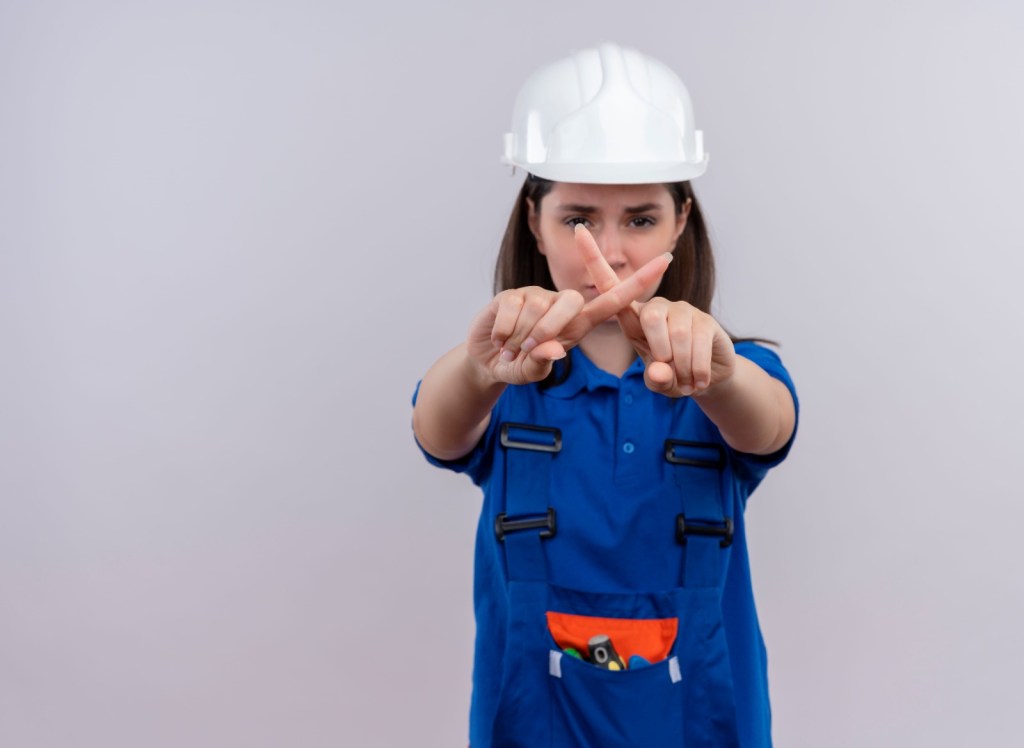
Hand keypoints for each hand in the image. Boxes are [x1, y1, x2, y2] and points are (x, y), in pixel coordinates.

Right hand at [466, 254, 670, 385]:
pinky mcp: (511, 293)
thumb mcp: (531, 373)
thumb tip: (553, 349)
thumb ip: (542, 364)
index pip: (615, 300)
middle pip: (571, 302)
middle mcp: (560, 304)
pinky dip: (504, 332)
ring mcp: (536, 295)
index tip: (667, 258)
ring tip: (511, 348)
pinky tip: (499, 340)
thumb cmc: (518, 366)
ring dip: (520, 337)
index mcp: (577, 324)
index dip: (640, 281)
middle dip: (548, 331)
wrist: (485, 361)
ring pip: (538, 309)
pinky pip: (512, 310)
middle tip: (528, 351)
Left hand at [575, 224, 735, 397]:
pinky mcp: (706, 320)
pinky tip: (698, 380)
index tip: (578, 230)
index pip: (610, 285)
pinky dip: (697, 368)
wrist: (708, 378)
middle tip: (668, 374)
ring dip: (680, 366)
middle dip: (659, 352)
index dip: (594, 259)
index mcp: (634, 319)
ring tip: (685, 381)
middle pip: (650, 318)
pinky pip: (699, 342)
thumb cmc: (672, 376)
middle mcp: (657, 307)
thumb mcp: (658, 382)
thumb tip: (660, 371)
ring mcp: (683, 310)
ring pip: (676, 334)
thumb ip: (654, 379)